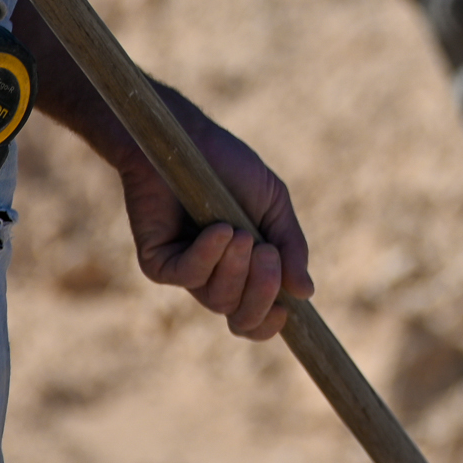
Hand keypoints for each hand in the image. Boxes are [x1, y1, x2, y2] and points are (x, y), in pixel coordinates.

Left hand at [118, 89, 312, 339]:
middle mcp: (213, 278)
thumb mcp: (272, 204)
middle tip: (268, 255)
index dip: (269, 324)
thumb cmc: (229, 168)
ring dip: (237, 268)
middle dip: (261, 292)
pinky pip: (188, 276)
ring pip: (218, 300)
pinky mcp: (157, 261)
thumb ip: (290, 247)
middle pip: (240, 320)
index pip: (254, 320)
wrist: (186, 139)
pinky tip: (218, 230)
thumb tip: (305, 293)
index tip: (285, 311)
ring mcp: (184, 272)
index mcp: (243, 271)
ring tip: (238, 231)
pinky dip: (208, 255)